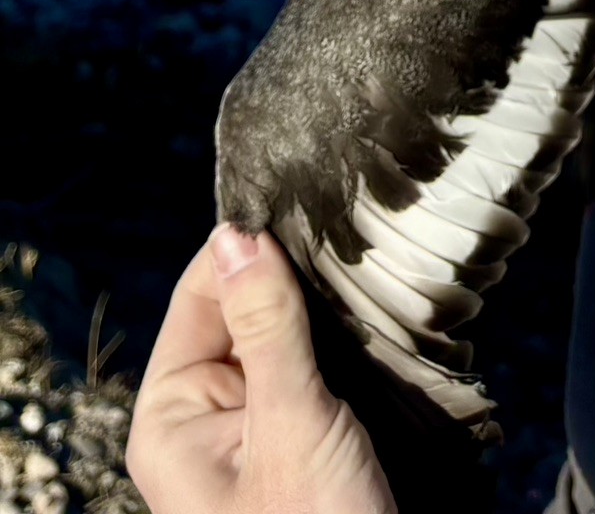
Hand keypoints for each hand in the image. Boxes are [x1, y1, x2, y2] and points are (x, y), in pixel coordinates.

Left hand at [126, 225, 395, 513]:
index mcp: (173, 418)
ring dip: (319, 312)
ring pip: (283, 338)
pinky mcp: (302, 439)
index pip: (197, 298)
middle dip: (289, 281)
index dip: (241, 251)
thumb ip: (266, 327)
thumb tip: (238, 233)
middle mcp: (206, 419)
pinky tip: (368, 319)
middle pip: (241, 314)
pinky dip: (338, 343)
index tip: (292, 207)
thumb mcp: (289, 424)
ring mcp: (256, 430)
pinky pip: (312, 369)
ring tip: (359, 274)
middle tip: (339, 241)